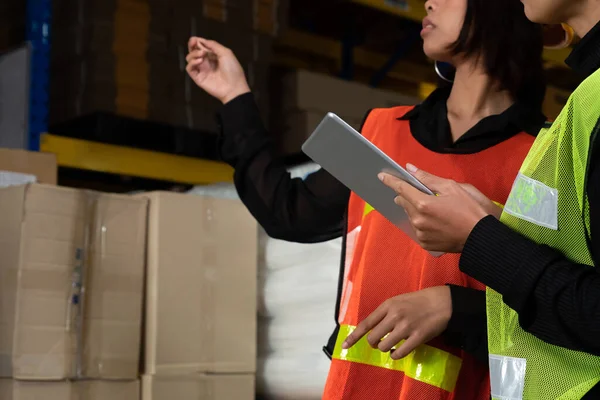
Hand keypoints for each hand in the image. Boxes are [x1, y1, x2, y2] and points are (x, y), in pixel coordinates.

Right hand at [185, 37, 250, 103]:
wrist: (234, 87)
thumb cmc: (233, 70)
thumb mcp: (226, 53)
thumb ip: (213, 45)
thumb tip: (202, 40)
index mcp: (214, 56)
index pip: (201, 46)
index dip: (197, 41)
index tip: (195, 39)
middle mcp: (206, 62)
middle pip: (193, 51)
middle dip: (192, 45)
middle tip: (194, 43)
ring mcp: (202, 70)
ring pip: (190, 58)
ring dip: (193, 54)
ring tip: (202, 55)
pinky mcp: (198, 78)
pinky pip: (189, 68)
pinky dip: (192, 63)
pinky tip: (199, 61)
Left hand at [342, 286, 451, 359]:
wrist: (441, 303)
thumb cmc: (417, 301)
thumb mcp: (397, 301)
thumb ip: (384, 313)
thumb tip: (371, 328)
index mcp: (388, 306)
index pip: (366, 324)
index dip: (354, 336)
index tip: (344, 346)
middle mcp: (394, 316)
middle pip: (373, 338)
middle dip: (373, 343)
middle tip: (380, 341)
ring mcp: (406, 327)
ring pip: (384, 346)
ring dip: (385, 348)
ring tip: (391, 344)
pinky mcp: (417, 338)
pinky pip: (399, 353)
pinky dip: (395, 355)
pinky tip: (397, 351)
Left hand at [379, 164, 494, 252]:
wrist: (482, 236)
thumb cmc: (470, 209)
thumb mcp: (452, 187)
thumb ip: (428, 179)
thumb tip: (410, 169)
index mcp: (423, 203)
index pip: (401, 189)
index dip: (391, 180)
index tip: (381, 175)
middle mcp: (418, 219)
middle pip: (404, 202)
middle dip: (409, 196)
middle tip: (423, 194)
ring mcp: (420, 233)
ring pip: (411, 216)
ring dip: (417, 210)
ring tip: (436, 209)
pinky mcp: (424, 244)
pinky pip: (417, 229)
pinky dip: (423, 223)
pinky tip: (437, 221)